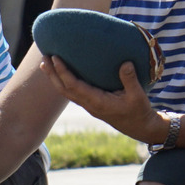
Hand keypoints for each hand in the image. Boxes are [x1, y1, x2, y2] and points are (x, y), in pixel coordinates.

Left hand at [43, 56, 162, 142]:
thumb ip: (130, 79)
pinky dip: (63, 82)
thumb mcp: (138, 96)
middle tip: (44, 58)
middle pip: (64, 90)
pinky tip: (61, 74)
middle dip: (53, 74)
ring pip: (66, 92)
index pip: (74, 86)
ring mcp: (89, 105)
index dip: (63, 72)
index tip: (56, 58)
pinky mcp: (92, 104)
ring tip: (46, 64)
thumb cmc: (139, 111)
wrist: (140, 127)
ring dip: (55, 78)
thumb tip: (125, 63)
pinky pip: (73, 93)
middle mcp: (89, 105)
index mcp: (97, 102)